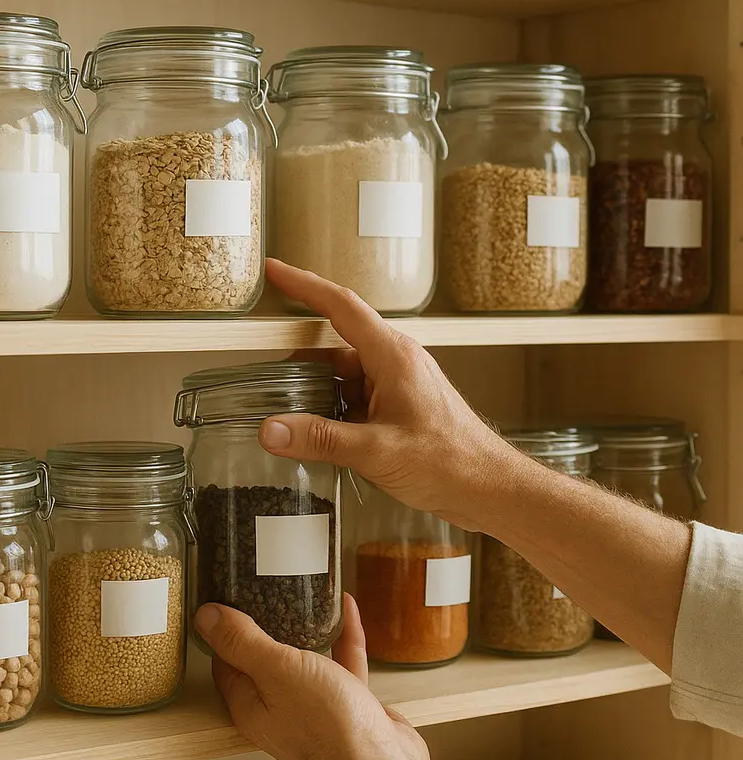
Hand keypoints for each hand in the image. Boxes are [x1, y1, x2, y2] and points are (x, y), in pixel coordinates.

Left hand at [194, 595, 442, 759]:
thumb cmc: (329, 727)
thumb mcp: (277, 671)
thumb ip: (243, 642)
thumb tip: (205, 616)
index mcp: (252, 705)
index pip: (226, 663)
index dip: (223, 630)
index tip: (225, 598)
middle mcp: (280, 708)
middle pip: (264, 660)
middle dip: (265, 624)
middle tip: (263, 588)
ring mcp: (315, 707)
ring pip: (305, 660)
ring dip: (306, 628)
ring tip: (305, 594)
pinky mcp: (347, 704)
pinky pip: (341, 661)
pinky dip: (342, 635)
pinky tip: (346, 609)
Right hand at [260, 259, 524, 531]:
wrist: (488, 488)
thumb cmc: (449, 461)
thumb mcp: (376, 450)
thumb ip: (320, 439)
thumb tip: (271, 430)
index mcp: (392, 355)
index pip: (340, 306)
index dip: (304, 285)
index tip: (275, 271)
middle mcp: (394, 362)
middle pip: (334, 346)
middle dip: (301, 366)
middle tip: (271, 385)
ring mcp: (397, 384)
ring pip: (343, 377)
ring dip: (319, 396)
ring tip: (294, 423)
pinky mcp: (398, 407)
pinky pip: (355, 398)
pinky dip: (335, 413)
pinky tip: (323, 439)